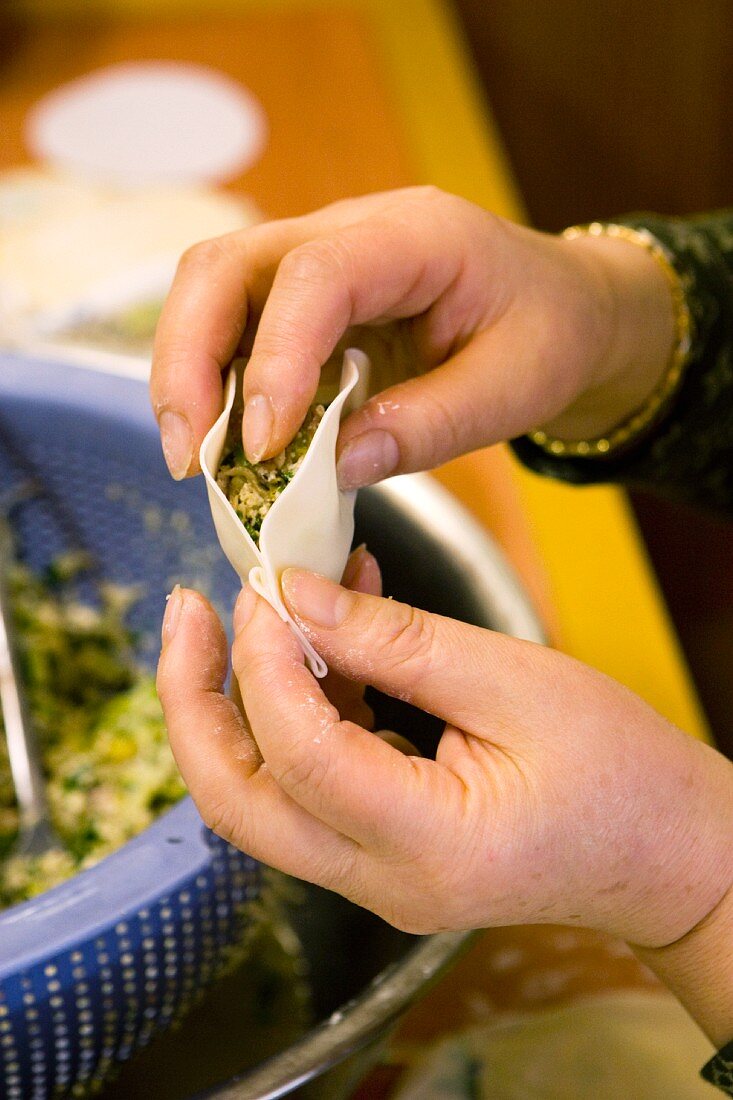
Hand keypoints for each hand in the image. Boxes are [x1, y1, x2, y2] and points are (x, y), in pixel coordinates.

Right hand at [150, 187, 674, 485]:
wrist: (562, 305)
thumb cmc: (549, 335)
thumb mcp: (516, 389)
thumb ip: (430, 426)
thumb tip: (332, 468)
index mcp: (416, 237)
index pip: (315, 275)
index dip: (275, 358)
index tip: (266, 447)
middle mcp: (350, 230)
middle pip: (226, 264)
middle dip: (188, 360)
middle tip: (189, 454)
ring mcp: (318, 259)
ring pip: (212, 290)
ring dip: (187, 373)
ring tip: (194, 457)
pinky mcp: (303, 300)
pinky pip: (236, 327)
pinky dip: (217, 384)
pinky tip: (224, 443)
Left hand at [156, 557, 731, 952]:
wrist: (665, 855)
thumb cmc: (619, 770)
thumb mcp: (515, 682)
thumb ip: (397, 642)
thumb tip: (295, 598)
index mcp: (427, 846)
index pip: (301, 754)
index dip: (268, 659)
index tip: (267, 582)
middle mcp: (382, 881)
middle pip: (236, 803)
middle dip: (193, 701)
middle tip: (190, 609)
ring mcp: (373, 878)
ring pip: (258, 797)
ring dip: (238, 699)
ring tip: (256, 606)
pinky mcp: (378, 854)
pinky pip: (307, 785)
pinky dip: (298, 708)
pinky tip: (325, 638)